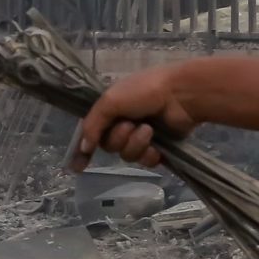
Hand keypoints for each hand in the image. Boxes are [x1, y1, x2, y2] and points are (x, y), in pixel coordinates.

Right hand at [73, 66, 196, 169]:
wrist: (181, 95)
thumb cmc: (145, 91)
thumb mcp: (111, 101)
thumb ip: (93, 124)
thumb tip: (84, 147)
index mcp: (111, 109)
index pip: (92, 132)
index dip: (83, 149)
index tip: (77, 167)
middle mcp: (124, 123)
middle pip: (109, 146)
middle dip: (118, 138)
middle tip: (130, 125)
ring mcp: (141, 136)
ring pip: (127, 155)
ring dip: (136, 144)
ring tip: (149, 129)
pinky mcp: (159, 147)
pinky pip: (144, 161)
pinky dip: (149, 154)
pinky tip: (156, 145)